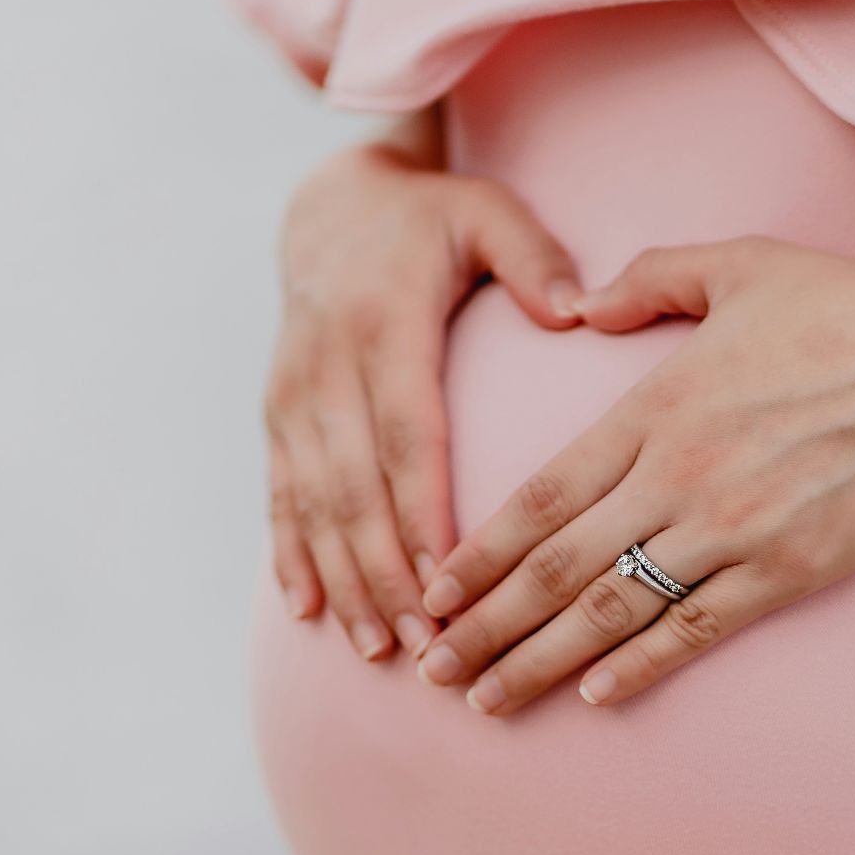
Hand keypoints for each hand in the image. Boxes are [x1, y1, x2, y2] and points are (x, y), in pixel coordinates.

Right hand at [266, 141, 582, 660]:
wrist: (329, 206)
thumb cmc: (430, 219)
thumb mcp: (486, 214)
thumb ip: (533, 259)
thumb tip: (577, 311)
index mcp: (385, 325)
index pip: (407, 435)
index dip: (421, 511)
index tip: (449, 577)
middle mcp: (328, 367)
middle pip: (356, 487)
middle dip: (387, 573)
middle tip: (426, 643)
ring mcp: (294, 397)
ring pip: (313, 503)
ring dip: (343, 579)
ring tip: (379, 647)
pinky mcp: (277, 416)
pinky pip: (279, 494)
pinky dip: (291, 555)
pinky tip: (307, 612)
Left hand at [413, 237, 854, 713]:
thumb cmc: (849, 314)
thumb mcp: (742, 266)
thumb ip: (651, 279)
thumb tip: (584, 302)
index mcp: (653, 410)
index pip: (541, 496)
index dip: (480, 552)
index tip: (433, 590)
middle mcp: (676, 478)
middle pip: (556, 567)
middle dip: (484, 625)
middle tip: (430, 669)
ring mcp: (729, 533)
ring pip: (612, 612)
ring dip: (540, 661)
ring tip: (487, 699)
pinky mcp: (784, 573)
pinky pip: (696, 630)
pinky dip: (641, 666)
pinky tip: (596, 697)